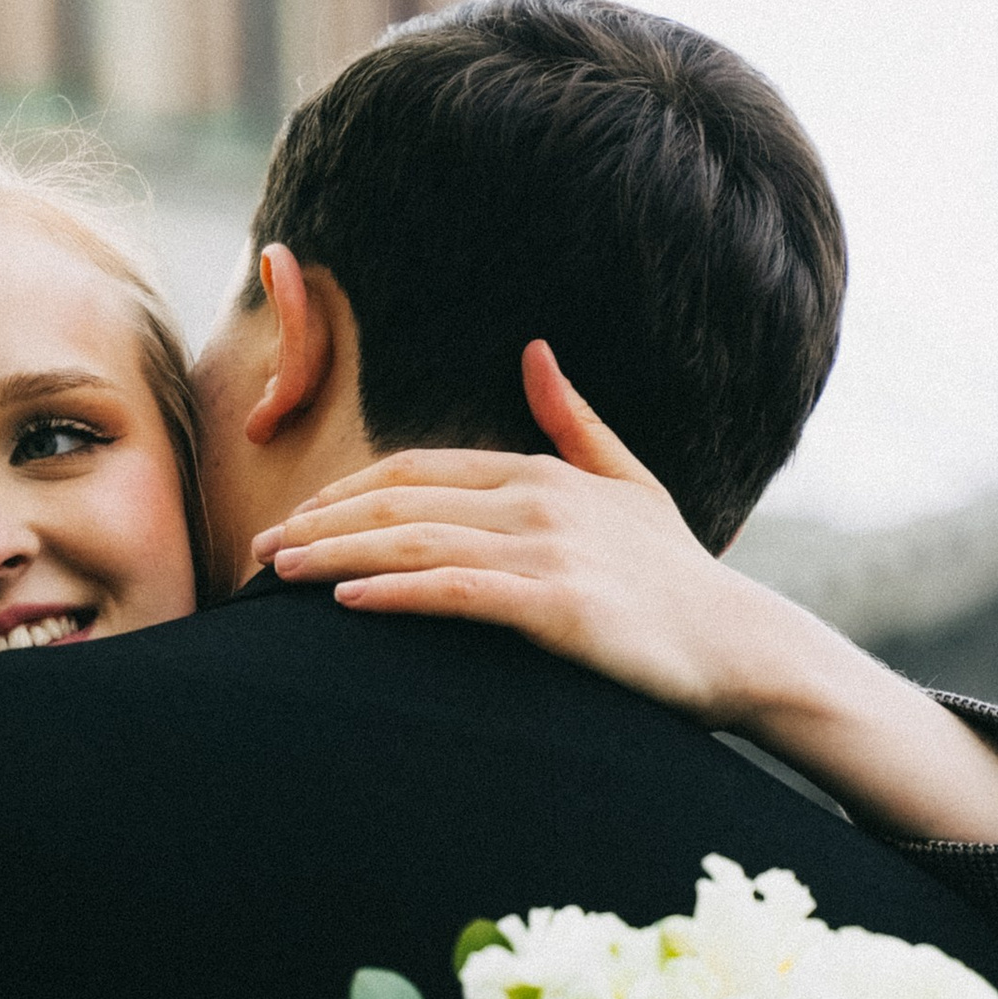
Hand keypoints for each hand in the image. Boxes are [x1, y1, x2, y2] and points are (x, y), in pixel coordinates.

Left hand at [255, 342, 997, 846]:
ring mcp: (549, 552)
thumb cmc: (677, 577)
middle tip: (257, 552)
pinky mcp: (559, 607)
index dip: (346, 491)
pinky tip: (348, 600)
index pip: (417, 469)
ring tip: (276, 572)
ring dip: (337, 554)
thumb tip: (535, 352)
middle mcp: (538, 500)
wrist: (740, 646)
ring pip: (417, 542)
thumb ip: (574, 420)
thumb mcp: (630, 483)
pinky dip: (398, 591)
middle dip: (320, 522)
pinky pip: (459, 593)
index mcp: (542, 472)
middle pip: (401, 501)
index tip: (292, 517)